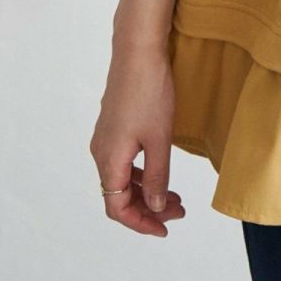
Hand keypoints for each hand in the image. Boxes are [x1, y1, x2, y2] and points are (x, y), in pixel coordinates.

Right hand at [90, 44, 185, 236]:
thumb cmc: (149, 92)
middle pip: (118, 196)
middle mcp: (100, 152)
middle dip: (148, 208)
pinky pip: (122, 162)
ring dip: (145, 191)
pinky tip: (159, 171)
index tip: (165, 228)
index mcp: (108, 160)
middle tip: (179, 210)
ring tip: (174, 195)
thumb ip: (156, 177)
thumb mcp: (159, 140)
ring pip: (121, 179)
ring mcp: (105, 138)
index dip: (140, 224)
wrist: (137, 51)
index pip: (117, 208)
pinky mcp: (113, 126)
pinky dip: (140, 174)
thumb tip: (153, 207)